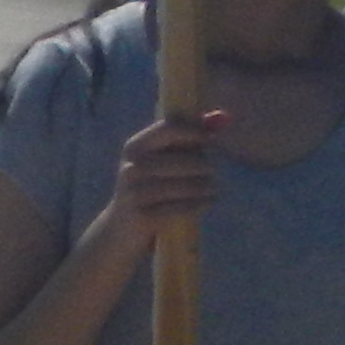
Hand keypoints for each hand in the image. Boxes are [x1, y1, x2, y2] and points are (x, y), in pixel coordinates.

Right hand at [85, 110, 228, 255]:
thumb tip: (222, 117)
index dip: (193, 132)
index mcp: (134, 147)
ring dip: (205, 186)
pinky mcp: (143, 216)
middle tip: (213, 169)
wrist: (122, 227)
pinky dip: (200, 204)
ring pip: (184, 186)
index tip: (210, 140)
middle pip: (181, 161)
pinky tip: (208, 201)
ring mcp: (135, 194)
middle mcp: (131, 168)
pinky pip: (181, 207)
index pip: (168, 129)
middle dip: (203, 165)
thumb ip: (190, 137)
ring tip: (213, 187)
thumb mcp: (162, 159)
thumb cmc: (151, 185)